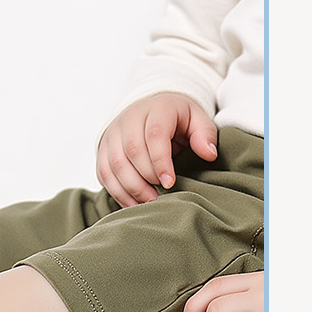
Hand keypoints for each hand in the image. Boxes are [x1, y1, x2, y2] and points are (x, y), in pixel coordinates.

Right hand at [97, 93, 218, 207]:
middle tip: (161, 196)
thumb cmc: (178, 119)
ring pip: (114, 164)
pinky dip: (117, 192)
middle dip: (146, 178)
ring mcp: (113, 133)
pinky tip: (133, 203)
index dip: (160, 162)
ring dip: (130, 188)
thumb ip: (205, 134)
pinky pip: (104, 173)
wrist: (151, 109)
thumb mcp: (197, 119)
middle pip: (132, 150)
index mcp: (156, 108)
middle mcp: (129, 118)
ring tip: (148, 202)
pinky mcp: (102, 149)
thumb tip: (209, 154)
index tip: (170, 183)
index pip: (154, 135)